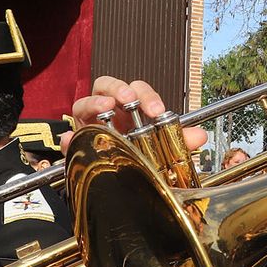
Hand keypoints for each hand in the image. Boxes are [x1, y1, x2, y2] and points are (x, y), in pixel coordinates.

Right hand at [64, 77, 206, 154]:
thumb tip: (199, 136)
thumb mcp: (159, 147)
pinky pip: (67, 139)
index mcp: (128, 109)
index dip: (145, 94)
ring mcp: (88, 125)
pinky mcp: (76, 145)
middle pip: (105, 85)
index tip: (156, 109)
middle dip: (117, 88)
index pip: (135, 89)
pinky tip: (71, 140)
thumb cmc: (136, 154)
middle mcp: (106, 112)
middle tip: (128, 101)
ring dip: (93, 102)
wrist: (117, 181)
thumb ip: (178, 141)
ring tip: (104, 109)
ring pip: (82, 104)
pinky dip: (67, 139)